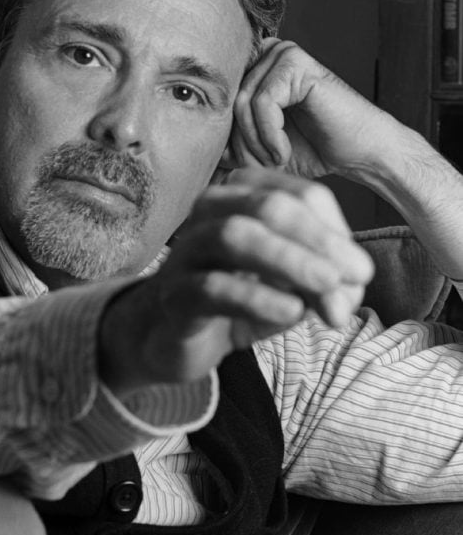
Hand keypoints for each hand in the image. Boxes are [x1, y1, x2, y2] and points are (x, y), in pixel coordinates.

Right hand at [99, 168, 373, 394]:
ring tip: (326, 288)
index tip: (360, 274)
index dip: (337, 231)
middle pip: (269, 206)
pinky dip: (259, 298)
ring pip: (236, 236)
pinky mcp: (174, 296)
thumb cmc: (237, 301)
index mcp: (242, 196)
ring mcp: (187, 252)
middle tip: (354, 279)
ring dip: (290, 261)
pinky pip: (214, 287)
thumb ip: (322, 280)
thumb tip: (352, 285)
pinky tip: (291, 313)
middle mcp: (209, 212)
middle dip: (319, 241)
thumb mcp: (290, 286)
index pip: (300, 196)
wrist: (174, 338)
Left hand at [227, 39, 394, 181]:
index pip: (213, 104)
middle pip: (225, 105)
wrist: (358, 153)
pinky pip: (263, 103)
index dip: (223, 141)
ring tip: (276, 160)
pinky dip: (271, 137)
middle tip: (263, 168)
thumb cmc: (309, 151)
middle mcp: (263, 54)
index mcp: (250, 69)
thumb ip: (224, 142)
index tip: (241, 167)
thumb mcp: (254, 149)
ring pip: (241, 105)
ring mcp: (280, 54)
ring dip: (256, 144)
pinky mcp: (295, 62)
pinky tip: (285, 152)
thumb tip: (187, 147)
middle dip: (240, 146)